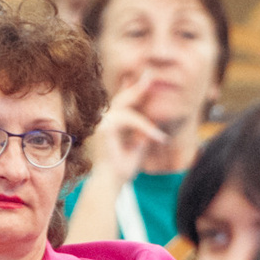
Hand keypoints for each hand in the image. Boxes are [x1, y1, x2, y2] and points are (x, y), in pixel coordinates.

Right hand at [84, 66, 170, 180]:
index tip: (143, 77)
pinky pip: (129, 119)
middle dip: (137, 87)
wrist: (109, 184)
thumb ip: (142, 135)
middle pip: (122, 99)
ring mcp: (102, 124)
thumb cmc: (120, 171)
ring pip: (126, 106)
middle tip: (150, 74)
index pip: (122, 103)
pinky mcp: (105, 130)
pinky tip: (157, 137)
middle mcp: (104, 121)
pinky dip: (144, 126)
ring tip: (156, 94)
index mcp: (110, 125)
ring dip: (144, 104)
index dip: (132, 89)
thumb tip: (152, 125)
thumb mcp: (136, 148)